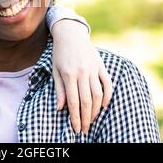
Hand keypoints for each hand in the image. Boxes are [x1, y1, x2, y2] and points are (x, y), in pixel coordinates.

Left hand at [51, 19, 112, 133]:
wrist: (70, 33)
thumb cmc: (60, 53)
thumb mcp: (55, 70)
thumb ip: (58, 90)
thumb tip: (60, 109)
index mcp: (68, 74)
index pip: (73, 101)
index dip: (75, 117)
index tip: (76, 129)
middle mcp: (82, 73)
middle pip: (87, 101)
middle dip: (86, 118)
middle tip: (84, 129)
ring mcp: (93, 69)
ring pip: (98, 94)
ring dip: (96, 110)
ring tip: (92, 120)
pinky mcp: (100, 65)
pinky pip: (107, 83)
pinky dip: (108, 95)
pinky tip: (104, 105)